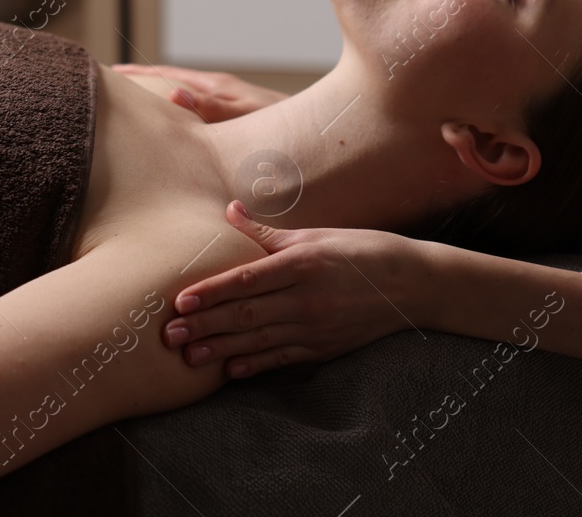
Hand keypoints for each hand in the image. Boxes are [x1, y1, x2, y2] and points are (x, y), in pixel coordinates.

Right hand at [109, 65, 287, 121]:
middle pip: (170, 81)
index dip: (137, 74)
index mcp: (216, 87)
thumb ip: (214, 106)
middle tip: (104, 87)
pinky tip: (171, 125)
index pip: (167, 74)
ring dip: (156, 97)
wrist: (321, 133)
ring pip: (182, 95)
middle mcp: (218, 91)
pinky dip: (176, 111)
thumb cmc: (286, 127)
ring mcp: (225, 103)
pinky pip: (195, 111)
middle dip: (140, 83)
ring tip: (128, 106)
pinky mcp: (234, 117)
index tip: (107, 72)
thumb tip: (173, 92)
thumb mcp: (248, 117)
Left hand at [163, 201, 427, 377]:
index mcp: (303, 263)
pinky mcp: (325, 347)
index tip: (181, 300)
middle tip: (169, 335)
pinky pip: (283, 358)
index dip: (212, 291)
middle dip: (205, 325)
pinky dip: (256, 365)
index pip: (247, 280)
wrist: (412, 284)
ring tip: (189, 358)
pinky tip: (231, 371)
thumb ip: (268, 232)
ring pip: (259, 341)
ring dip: (221, 349)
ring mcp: (316, 326)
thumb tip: (229, 211)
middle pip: (246, 314)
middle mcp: (308, 297)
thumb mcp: (318, 234)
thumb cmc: (363, 250)